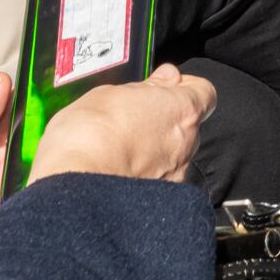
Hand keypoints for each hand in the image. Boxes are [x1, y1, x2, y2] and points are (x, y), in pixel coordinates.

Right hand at [28, 64, 214, 187]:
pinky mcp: (161, 201)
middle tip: (131, 120)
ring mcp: (175, 175)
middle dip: (164, 122)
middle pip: (187, 126)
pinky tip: (119, 173)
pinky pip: (159, 182)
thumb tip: (165, 78)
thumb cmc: (89, 137)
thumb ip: (147, 86)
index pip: (204, 92)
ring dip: (154, 151)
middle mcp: (186, 144)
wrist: (75, 186)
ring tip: (119, 150)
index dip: (184, 89)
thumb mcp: (110, 93)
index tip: (162, 88)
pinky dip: (146, 177)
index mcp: (181, 110)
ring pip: (173, 156)